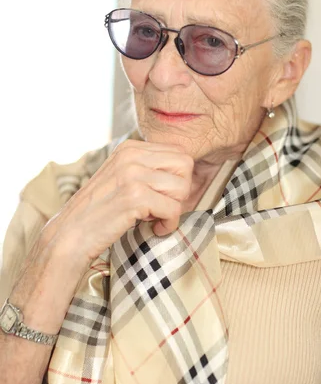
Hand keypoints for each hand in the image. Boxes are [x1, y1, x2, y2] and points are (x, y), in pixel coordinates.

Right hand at [42, 140, 193, 261]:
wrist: (70, 236)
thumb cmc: (100, 212)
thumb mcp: (122, 178)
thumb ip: (148, 168)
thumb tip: (187, 172)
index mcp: (130, 147)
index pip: (179, 153)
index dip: (178, 178)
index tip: (163, 196)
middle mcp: (131, 155)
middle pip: (186, 165)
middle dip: (181, 191)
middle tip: (163, 208)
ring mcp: (132, 174)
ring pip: (182, 188)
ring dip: (174, 209)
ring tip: (155, 218)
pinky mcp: (135, 197)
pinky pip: (173, 209)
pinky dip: (169, 224)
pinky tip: (154, 229)